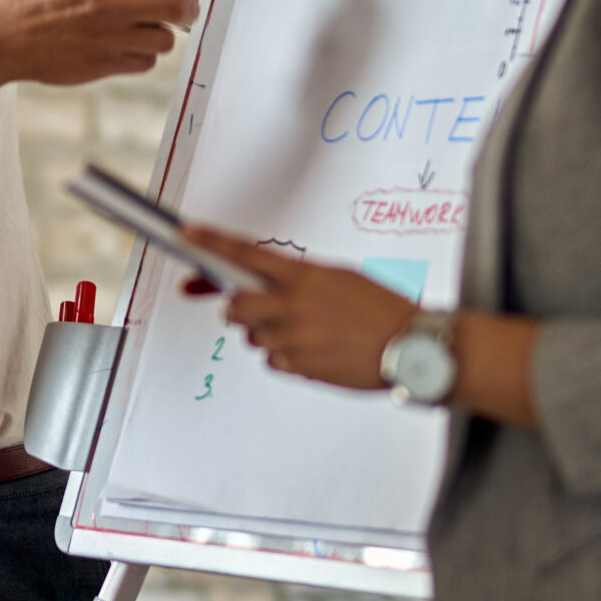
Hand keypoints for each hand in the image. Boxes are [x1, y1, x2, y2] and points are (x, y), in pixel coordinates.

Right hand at [0, 0, 235, 88]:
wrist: (2, 38)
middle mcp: (110, 3)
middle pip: (179, 7)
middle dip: (186, 8)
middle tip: (180, 8)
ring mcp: (108, 37)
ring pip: (164, 40)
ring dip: (155, 35)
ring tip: (125, 30)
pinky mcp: (104, 66)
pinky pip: (145, 64)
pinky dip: (138, 58)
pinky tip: (110, 49)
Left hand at [179, 224, 414, 390]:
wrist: (413, 347)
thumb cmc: (382, 310)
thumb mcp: (341, 277)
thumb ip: (300, 279)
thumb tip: (266, 283)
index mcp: (305, 276)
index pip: (245, 253)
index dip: (211, 243)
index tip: (187, 234)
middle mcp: (293, 305)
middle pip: (235, 305)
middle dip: (239, 307)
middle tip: (260, 308)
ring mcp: (294, 338)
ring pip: (253, 336)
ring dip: (269, 334)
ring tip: (309, 332)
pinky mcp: (300, 366)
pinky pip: (272, 360)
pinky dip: (286, 356)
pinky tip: (316, 350)